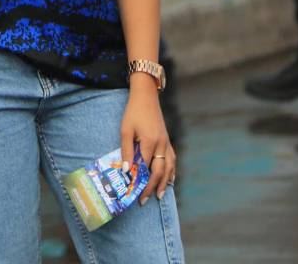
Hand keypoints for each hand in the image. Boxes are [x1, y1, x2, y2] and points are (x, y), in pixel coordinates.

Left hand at [121, 82, 175, 202]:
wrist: (146, 97)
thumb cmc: (133, 113)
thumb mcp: (125, 130)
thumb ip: (126, 151)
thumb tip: (126, 171)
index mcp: (150, 142)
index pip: (146, 169)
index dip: (141, 183)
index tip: (134, 194)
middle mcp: (161, 145)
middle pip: (159, 171)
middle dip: (152, 187)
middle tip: (144, 200)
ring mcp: (166, 143)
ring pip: (169, 167)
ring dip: (164, 182)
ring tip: (160, 195)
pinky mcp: (167, 140)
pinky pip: (172, 159)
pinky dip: (171, 171)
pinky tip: (170, 178)